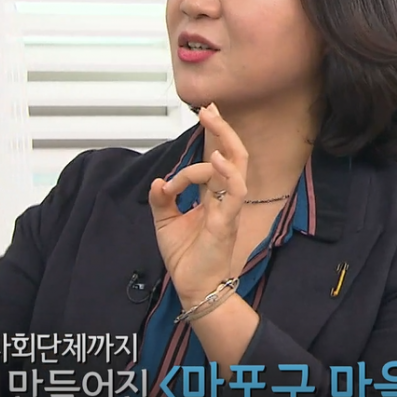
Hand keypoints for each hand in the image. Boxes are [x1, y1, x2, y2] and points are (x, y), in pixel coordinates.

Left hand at [148, 104, 248, 305]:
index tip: (172, 173)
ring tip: (213, 119)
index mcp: (213, 198)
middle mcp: (225, 199)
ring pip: (238, 166)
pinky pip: (235, 193)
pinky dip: (229, 174)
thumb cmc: (186, 258)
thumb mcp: (165, 224)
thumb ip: (161, 201)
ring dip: (225, 140)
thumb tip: (158, 181)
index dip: (194, 158)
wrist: (194, 288)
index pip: (213, 164)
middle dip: (223, 129)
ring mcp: (229, 208)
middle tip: (210, 109)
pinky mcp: (227, 221)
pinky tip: (218, 160)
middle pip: (234, 155)